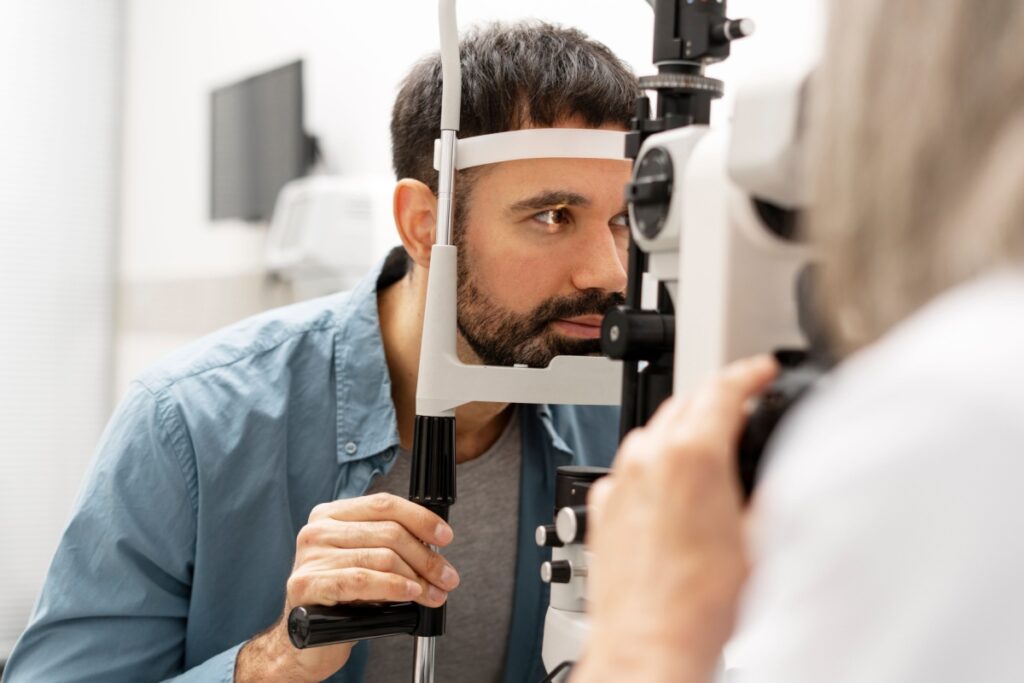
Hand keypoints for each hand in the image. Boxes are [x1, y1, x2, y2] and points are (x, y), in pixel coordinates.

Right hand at [235, 493, 459, 681]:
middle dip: (427, 557)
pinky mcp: (307, 584)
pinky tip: (410, 594)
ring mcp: (310, 556)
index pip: (384, 504)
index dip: (421, 519)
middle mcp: (318, 530)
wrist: (303, 641)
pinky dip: (393, 587)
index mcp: (331, 514)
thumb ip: (389, 545)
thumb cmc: (338, 599)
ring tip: (433, 592)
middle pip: (389, 532)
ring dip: (417, 577)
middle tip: (446, 577)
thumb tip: (435, 547)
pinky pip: (363, 580)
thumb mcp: (365, 562)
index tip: (445, 537)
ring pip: (382, 557)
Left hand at [574, 356, 777, 682]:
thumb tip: (780, 473)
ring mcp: (620, 480)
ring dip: (681, 426)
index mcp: (692, 455)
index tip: (759, 370)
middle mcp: (648, 458)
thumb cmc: (698, 604)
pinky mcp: (603, 505)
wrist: (649, 641)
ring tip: (707, 442)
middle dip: (715, 395)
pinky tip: (669, 485)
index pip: (722, 389)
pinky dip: (651, 462)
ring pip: (651, 431)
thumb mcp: (760, 538)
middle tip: (740, 401)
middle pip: (685, 401)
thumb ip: (769, 491)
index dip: (748, 373)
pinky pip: (628, 466)